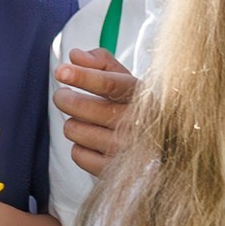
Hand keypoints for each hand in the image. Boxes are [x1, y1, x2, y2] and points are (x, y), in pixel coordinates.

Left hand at [54, 47, 138, 176]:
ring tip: (87, 122)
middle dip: (65, 98)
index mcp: (141, 95)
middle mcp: (138, 123)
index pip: (110, 84)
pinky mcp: (116, 169)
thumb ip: (101, 62)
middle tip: (64, 96)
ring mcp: (127, 149)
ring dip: (74, 124)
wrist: (163, 149)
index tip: (61, 71)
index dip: (83, 76)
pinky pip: (78, 154)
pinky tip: (93, 143)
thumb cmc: (135, 107)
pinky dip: (79, 148)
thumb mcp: (126, 80)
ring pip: (75, 130)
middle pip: (83, 108)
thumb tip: (76, 56)